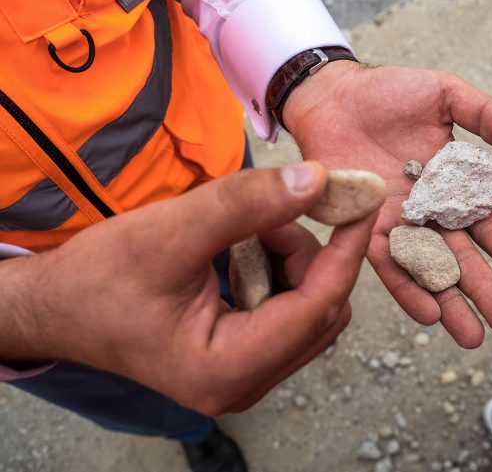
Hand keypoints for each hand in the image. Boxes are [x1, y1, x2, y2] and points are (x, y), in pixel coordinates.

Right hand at [0, 163, 375, 414]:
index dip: (345, 253)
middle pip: (320, 313)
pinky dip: (277, 272)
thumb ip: (245, 205)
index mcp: (226, 369)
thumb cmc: (98, 277)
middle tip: (275, 211)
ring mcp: (243, 375)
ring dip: (292, 261)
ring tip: (249, 228)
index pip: (316, 309)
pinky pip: (285, 313)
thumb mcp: (170, 231)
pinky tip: (242, 248)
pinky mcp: (239, 358)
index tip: (360, 205)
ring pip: (307, 311)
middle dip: (309, 255)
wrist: (56, 308)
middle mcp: (243, 384)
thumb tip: (317, 180)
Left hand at [284, 62, 491, 347]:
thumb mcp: (445, 93)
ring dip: (449, 303)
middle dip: (486, 291)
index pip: (488, 224)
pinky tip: (427, 314)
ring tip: (472, 338)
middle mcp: (428, 211)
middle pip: (461, 258)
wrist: (334, 96)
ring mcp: (395, 223)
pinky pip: (386, 263)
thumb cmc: (389, 93)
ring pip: (427, 270)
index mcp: (453, 184)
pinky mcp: (361, 227)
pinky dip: (406, 288)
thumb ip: (484, 114)